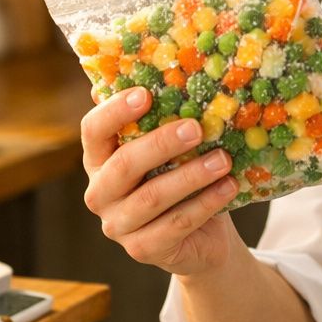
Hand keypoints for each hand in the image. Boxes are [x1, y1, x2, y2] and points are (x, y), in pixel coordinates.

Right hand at [81, 86, 240, 276]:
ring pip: (153, 197)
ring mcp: (118, 225)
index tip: (146, 94)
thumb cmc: (180, 180)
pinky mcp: (142, 250)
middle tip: (197, 128)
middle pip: (124, 164)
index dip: (115, 112)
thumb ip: (160, 119)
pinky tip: (228, 187)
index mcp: (99, 160)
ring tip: (223, 160)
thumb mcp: (170, 151)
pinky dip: (206, 204)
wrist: (200, 238)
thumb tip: (158, 71)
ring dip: (191, 176)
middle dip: (162, 143)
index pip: (93, 131)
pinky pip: (176, 223)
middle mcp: (100, 193)